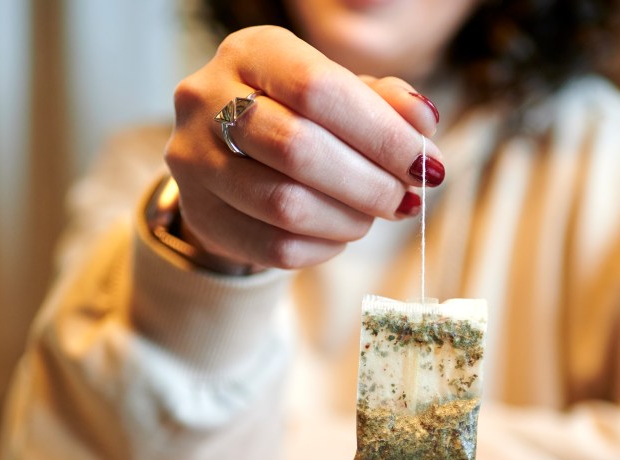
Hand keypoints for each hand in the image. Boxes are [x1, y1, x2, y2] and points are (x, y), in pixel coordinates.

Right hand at [164, 26, 442, 273]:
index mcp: (251, 52)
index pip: (318, 89)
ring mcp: (195, 160)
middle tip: (404, 198)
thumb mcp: (339, 93)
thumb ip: (383, 101)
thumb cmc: (297, 116)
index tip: (424, 163)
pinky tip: (340, 233)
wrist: (229, 156)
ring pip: (284, 205)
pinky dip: (323, 247)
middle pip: (298, 149)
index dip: (380, 132)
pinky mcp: (200, 213)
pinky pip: (273, 246)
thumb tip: (423, 122)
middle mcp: (208, 99)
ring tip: (373, 214)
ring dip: (348, 219)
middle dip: (368, 182)